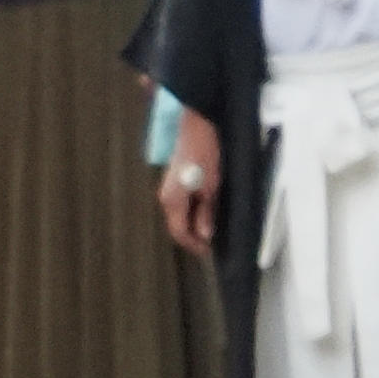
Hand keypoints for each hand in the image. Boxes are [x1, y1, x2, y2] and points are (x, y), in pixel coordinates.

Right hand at [160, 113, 219, 255]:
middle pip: (177, 226)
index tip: (209, 252)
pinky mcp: (175, 182)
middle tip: (212, 244)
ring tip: (211, 229)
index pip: (179, 233)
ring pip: (179, 216)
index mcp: (172, 200)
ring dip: (193, 225)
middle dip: (193, 237)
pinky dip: (192, 213)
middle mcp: (166, 197)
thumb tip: (205, 234)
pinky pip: (181, 205)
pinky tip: (205, 212)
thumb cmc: (204, 154)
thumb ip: (206, 212)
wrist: (198, 125)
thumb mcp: (210, 186)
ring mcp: (169, 189)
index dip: (194, 245)